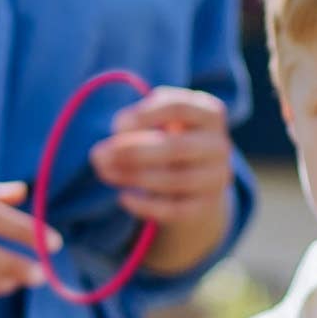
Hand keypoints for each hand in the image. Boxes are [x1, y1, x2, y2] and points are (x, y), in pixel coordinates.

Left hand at [92, 89, 232, 271]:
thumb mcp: (161, 117)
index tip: (116, 125)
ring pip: (174, 180)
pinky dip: (146, 206)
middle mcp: (218, 146)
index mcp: (210, 114)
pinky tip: (122, 197)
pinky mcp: (205, 207)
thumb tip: (116, 135)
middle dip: (133, 151)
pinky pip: (174, 210)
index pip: (179, 107)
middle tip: (97, 154)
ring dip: (132, 176)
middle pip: (176, 147)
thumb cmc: (170, 134)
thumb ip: (140, 120)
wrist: (199, 174)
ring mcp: (215, 179)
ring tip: (103, 171)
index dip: (144, 115)